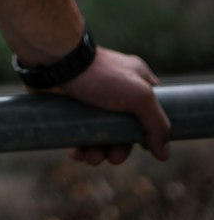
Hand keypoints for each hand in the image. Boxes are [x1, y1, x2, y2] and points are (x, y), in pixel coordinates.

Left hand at [56, 45, 170, 165]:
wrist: (56, 61)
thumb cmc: (100, 74)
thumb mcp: (139, 96)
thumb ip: (157, 124)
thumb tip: (163, 153)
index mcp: (136, 81)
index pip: (150, 112)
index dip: (148, 132)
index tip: (142, 146)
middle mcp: (115, 90)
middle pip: (124, 130)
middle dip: (119, 149)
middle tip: (112, 157)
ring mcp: (92, 99)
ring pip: (101, 135)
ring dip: (98, 153)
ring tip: (91, 157)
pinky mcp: (71, 107)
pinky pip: (79, 134)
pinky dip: (80, 147)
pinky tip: (77, 153)